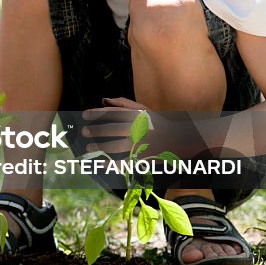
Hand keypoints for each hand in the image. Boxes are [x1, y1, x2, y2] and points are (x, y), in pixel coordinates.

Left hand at [82, 97, 207, 158]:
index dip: (96, 114)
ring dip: (99, 147)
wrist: (181, 138)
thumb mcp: (143, 109)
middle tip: (84, 133)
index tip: (84, 115)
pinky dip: (111, 164)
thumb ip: (123, 103)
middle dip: (95, 131)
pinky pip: (125, 162)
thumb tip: (103, 100)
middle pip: (112, 129)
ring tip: (88, 148)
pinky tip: (101, 163)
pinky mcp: (144, 158)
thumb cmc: (157, 122)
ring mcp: (142, 145)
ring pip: (116, 146)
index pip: (112, 112)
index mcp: (137, 115)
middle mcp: (139, 129)